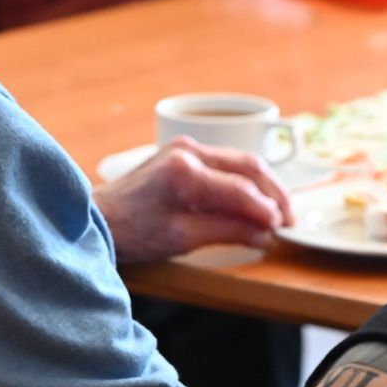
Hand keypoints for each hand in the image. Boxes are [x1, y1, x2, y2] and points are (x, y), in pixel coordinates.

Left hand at [94, 137, 292, 263]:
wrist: (97, 219)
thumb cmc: (132, 232)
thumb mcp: (182, 239)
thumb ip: (228, 231)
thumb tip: (265, 234)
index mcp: (185, 172)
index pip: (241, 190)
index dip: (267, 210)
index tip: (282, 230)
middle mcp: (188, 151)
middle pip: (248, 166)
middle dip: (274, 193)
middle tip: (289, 220)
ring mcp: (185, 148)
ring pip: (240, 160)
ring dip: (263, 185)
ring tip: (277, 212)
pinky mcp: (183, 152)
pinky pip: (225, 162)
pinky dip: (244, 180)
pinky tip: (253, 200)